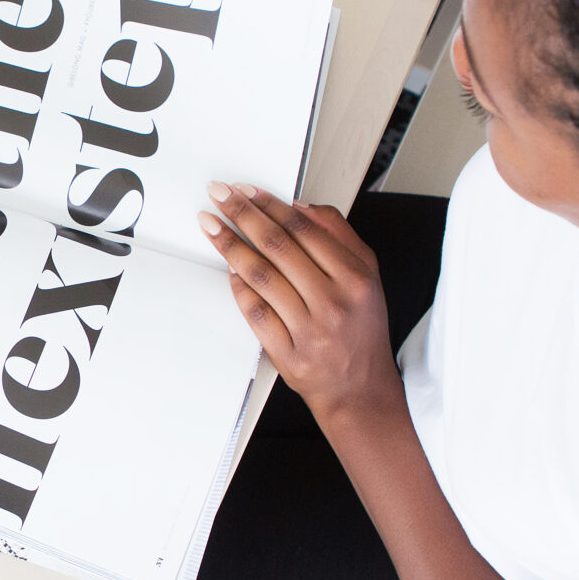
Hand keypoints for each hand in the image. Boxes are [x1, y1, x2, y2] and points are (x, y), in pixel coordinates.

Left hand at [199, 181, 402, 421]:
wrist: (360, 389)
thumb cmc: (361, 328)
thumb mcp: (367, 276)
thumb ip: (338, 236)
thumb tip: (298, 207)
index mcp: (355, 278)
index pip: (304, 230)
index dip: (270, 205)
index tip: (245, 190)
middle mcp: (333, 302)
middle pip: (278, 247)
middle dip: (243, 215)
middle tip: (218, 195)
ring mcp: (309, 331)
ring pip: (261, 276)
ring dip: (230, 246)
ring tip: (210, 225)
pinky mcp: (287, 354)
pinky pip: (256, 313)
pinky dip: (239, 288)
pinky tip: (228, 269)